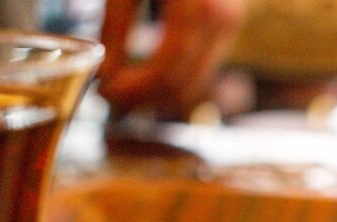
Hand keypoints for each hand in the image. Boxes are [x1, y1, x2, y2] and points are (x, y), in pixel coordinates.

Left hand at [97, 0, 244, 114]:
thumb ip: (116, 26)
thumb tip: (107, 76)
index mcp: (196, 7)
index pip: (167, 69)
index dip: (135, 91)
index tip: (105, 95)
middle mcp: (222, 16)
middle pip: (186, 81)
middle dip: (146, 98)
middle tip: (112, 98)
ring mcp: (230, 21)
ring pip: (198, 79)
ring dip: (160, 91)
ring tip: (126, 87)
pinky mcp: (229, 21)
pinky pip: (204, 64)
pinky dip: (176, 76)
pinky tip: (148, 72)